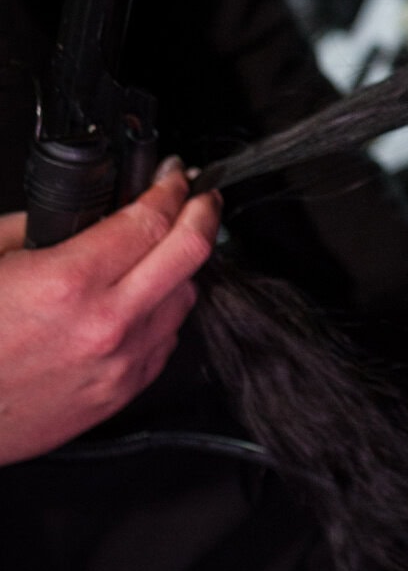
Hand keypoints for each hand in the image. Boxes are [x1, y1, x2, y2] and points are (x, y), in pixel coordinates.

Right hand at [0, 163, 219, 464]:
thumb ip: (40, 225)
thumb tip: (83, 206)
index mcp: (69, 283)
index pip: (151, 220)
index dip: (172, 187)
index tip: (175, 175)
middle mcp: (105, 325)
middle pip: (190, 254)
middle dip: (203, 212)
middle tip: (201, 196)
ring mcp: (119, 365)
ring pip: (184, 299)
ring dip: (180, 268)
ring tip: (163, 251)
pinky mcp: (120, 395)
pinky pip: (166, 341)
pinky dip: (162, 314)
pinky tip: (141, 302)